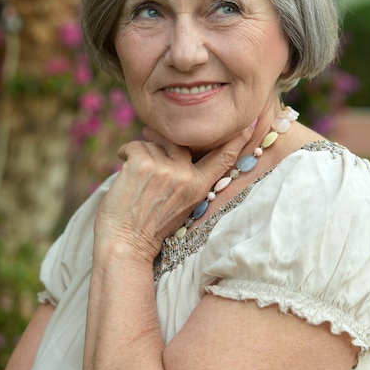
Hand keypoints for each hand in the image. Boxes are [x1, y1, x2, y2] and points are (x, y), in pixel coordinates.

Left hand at [94, 124, 253, 260]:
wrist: (125, 245)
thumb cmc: (149, 227)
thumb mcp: (182, 205)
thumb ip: (189, 180)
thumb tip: (182, 150)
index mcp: (200, 188)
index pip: (223, 159)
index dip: (236, 140)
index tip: (247, 125)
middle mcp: (187, 177)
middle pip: (180, 142)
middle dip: (162, 139)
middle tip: (148, 137)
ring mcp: (166, 169)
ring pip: (154, 144)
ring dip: (141, 153)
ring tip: (134, 174)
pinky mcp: (143, 164)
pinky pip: (135, 145)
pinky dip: (125, 152)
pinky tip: (123, 163)